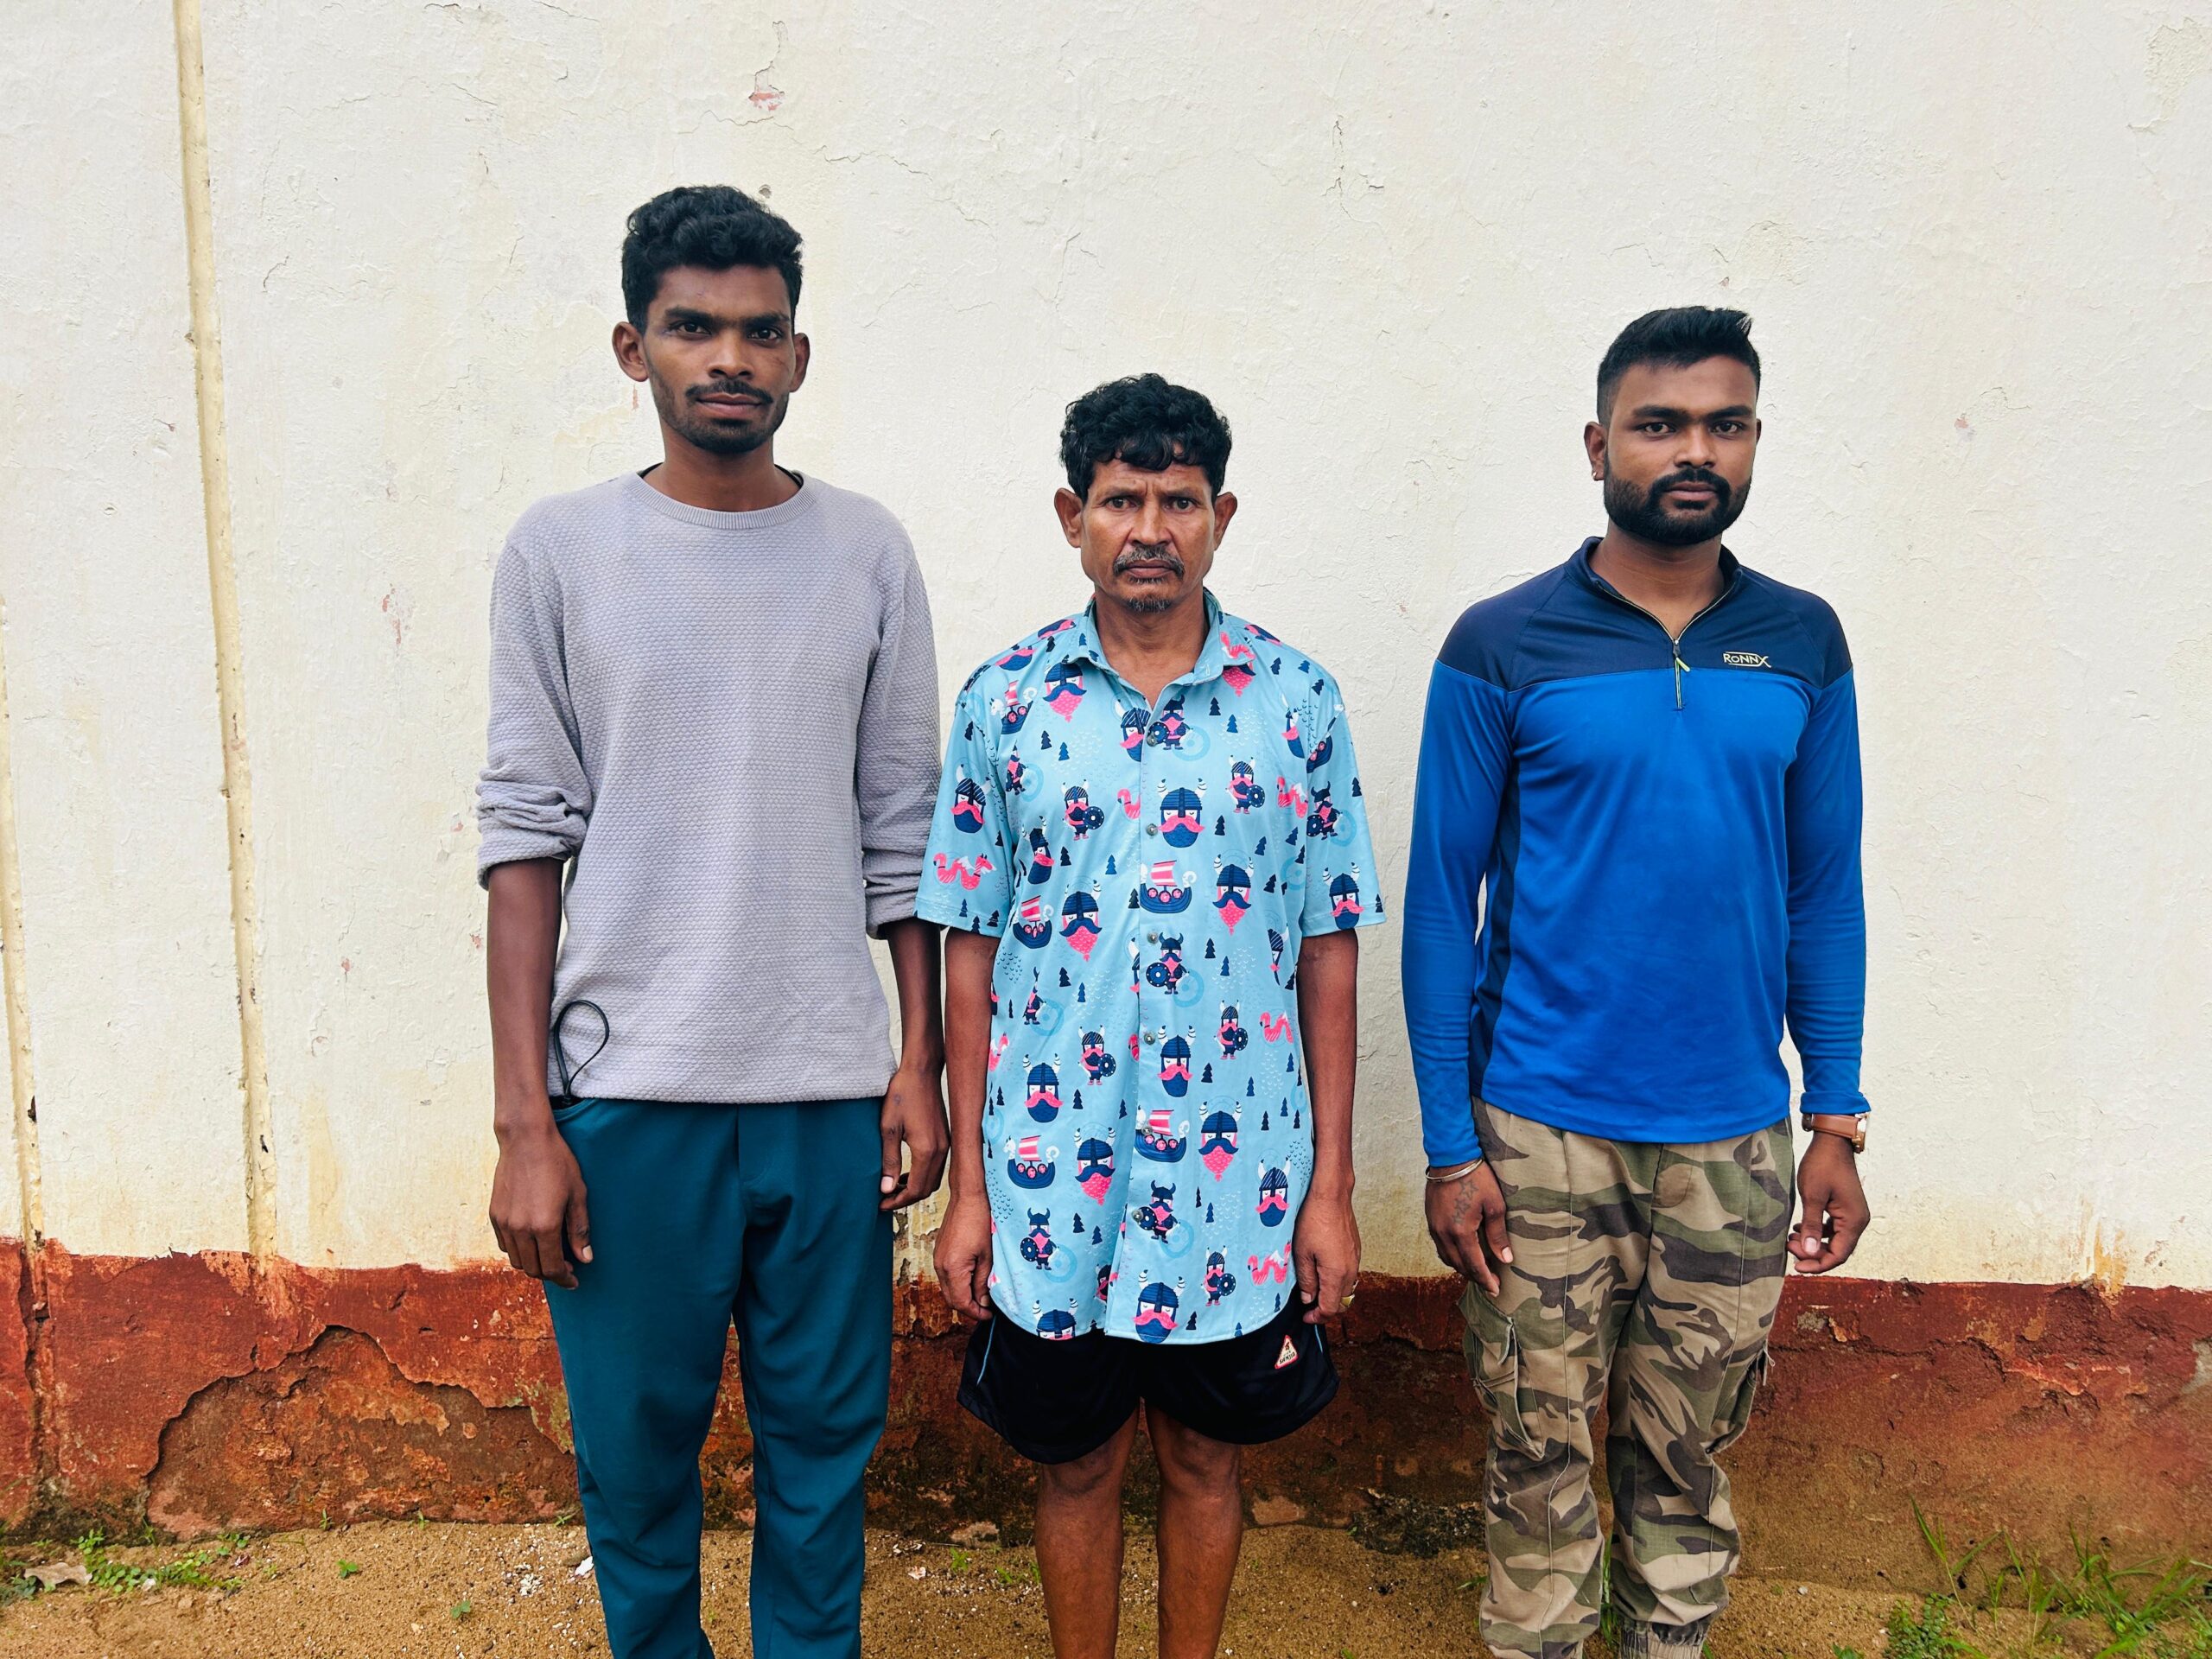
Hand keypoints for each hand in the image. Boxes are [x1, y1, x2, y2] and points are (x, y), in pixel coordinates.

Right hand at [489, 1119, 590, 1289]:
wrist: (526, 1140)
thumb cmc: (557, 1163)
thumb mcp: (577, 1195)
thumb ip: (580, 1230)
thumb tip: (585, 1259)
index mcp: (544, 1227)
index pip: (552, 1268)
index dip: (565, 1279)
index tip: (574, 1280)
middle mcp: (521, 1229)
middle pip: (533, 1269)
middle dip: (550, 1273)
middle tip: (565, 1267)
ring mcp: (505, 1223)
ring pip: (517, 1260)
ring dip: (533, 1263)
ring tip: (549, 1253)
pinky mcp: (494, 1215)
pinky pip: (505, 1245)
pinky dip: (518, 1250)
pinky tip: (532, 1240)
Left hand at [880, 1061, 948, 1210]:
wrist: (922, 1072)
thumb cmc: (902, 1095)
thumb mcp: (888, 1129)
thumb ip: (889, 1161)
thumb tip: (887, 1189)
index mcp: (927, 1150)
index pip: (916, 1189)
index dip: (898, 1201)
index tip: (881, 1205)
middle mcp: (941, 1150)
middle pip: (927, 1188)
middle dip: (907, 1198)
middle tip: (885, 1200)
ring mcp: (946, 1144)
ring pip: (933, 1179)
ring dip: (915, 1187)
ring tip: (894, 1188)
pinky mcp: (945, 1138)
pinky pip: (936, 1167)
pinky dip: (922, 1175)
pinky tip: (907, 1172)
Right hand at [933, 1190, 994, 1319]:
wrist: (967, 1198)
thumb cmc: (980, 1222)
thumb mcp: (988, 1256)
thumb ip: (983, 1281)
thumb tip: (982, 1302)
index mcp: (953, 1268)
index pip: (961, 1302)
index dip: (975, 1313)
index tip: (988, 1315)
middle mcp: (940, 1266)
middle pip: (951, 1299)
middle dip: (968, 1308)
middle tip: (985, 1309)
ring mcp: (937, 1259)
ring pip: (947, 1289)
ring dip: (962, 1296)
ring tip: (981, 1295)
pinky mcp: (939, 1253)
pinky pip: (946, 1277)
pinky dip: (957, 1284)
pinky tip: (972, 1280)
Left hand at [1293, 1189, 1360, 1324]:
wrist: (1331, 1195)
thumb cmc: (1313, 1220)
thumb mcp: (1302, 1253)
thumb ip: (1306, 1280)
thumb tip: (1309, 1298)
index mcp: (1337, 1274)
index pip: (1331, 1308)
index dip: (1317, 1317)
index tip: (1305, 1316)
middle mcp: (1351, 1270)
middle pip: (1343, 1303)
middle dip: (1326, 1309)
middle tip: (1309, 1307)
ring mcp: (1356, 1260)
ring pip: (1348, 1289)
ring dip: (1333, 1295)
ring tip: (1315, 1290)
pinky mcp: (1356, 1250)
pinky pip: (1350, 1275)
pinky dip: (1339, 1281)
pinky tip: (1324, 1273)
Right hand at [1426, 1161, 1511, 1294]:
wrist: (1451, 1157)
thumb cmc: (1476, 1178)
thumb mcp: (1494, 1205)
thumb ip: (1498, 1235)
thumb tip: (1506, 1259)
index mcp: (1461, 1232)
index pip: (1474, 1265)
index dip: (1486, 1280)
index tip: (1496, 1290)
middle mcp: (1443, 1233)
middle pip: (1459, 1265)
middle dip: (1475, 1276)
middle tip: (1490, 1282)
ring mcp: (1434, 1227)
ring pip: (1447, 1258)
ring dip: (1462, 1267)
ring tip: (1477, 1270)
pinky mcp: (1430, 1219)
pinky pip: (1440, 1246)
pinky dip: (1451, 1255)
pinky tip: (1461, 1253)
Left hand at [1792, 1134, 1869, 1272]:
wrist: (1831, 1142)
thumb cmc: (1822, 1165)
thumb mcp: (1812, 1197)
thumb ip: (1811, 1226)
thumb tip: (1809, 1253)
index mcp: (1853, 1221)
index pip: (1839, 1255)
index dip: (1818, 1265)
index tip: (1796, 1267)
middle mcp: (1857, 1221)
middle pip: (1837, 1251)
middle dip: (1813, 1254)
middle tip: (1789, 1247)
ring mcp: (1852, 1214)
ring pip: (1834, 1241)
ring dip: (1813, 1244)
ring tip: (1790, 1239)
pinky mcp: (1845, 1208)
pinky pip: (1832, 1229)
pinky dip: (1816, 1233)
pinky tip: (1798, 1229)